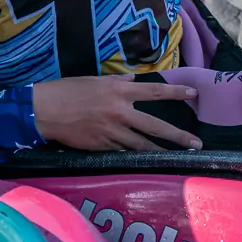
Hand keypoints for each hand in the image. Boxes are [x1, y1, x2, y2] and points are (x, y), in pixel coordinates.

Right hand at [32, 77, 200, 151]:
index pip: (154, 91)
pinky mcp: (101, 147)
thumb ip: (117, 82)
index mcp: (118, 91)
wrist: (44, 110)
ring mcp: (111, 132)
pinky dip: (133, 155)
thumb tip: (133, 81)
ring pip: (141, 145)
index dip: (175, 92)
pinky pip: (122, 152)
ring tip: (176, 158)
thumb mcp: (94, 80)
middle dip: (178, 136)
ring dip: (159, 152)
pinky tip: (144, 161)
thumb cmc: (67, 90)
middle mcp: (119, 112)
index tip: (193, 93)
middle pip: (155, 126)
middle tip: (197, 144)